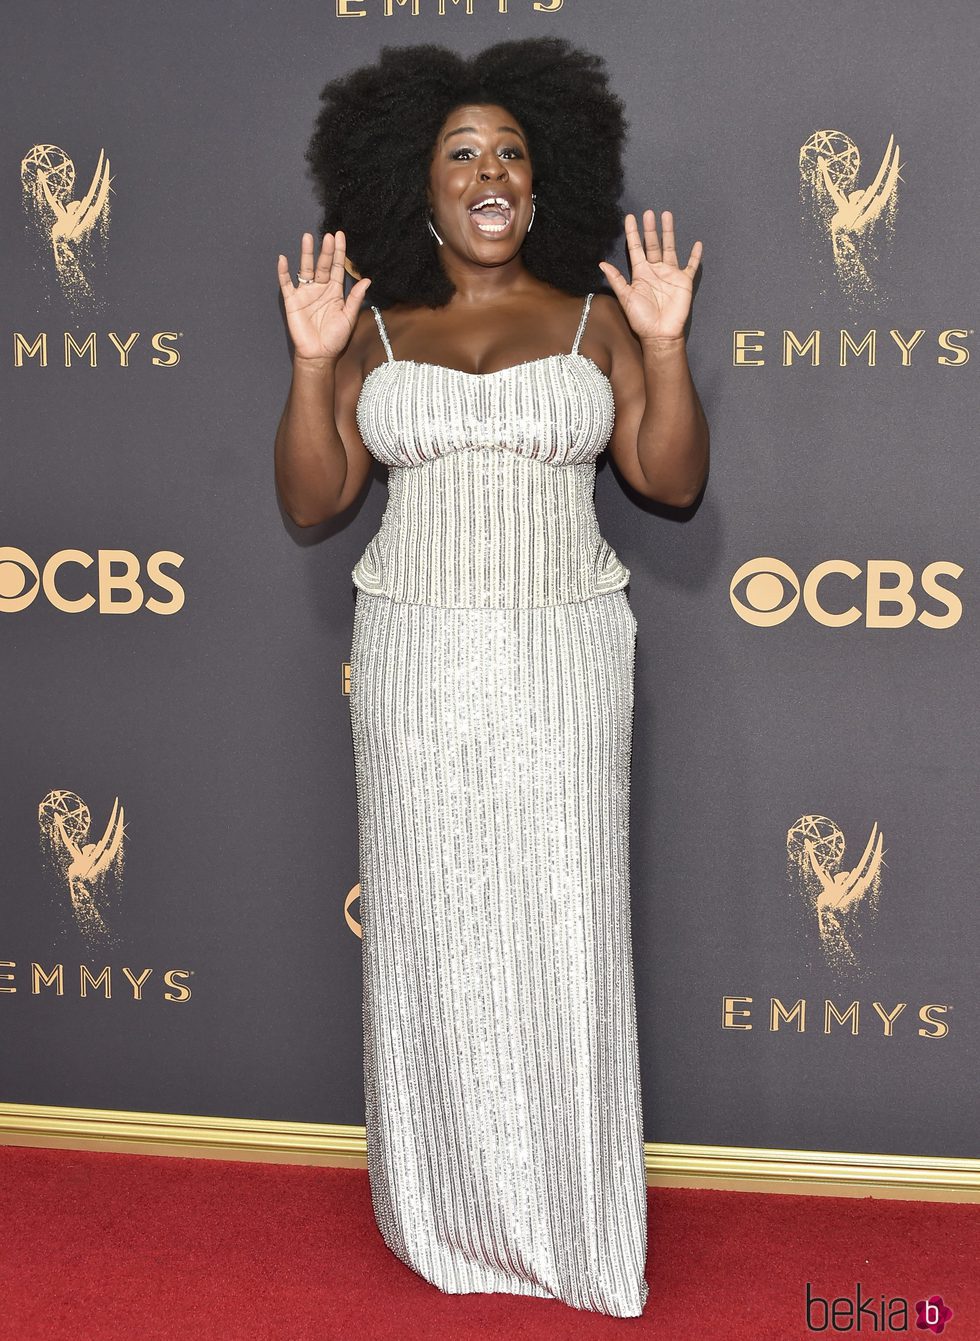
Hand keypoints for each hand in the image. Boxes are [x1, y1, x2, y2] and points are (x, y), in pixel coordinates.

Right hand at [277, 231, 371, 362]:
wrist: (319, 354)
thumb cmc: (335, 338)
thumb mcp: (348, 317)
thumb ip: (355, 298)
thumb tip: (366, 280)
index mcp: (334, 292)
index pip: (337, 267)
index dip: (338, 252)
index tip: (339, 236)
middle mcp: (320, 289)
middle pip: (322, 265)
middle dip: (325, 250)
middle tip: (328, 235)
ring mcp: (305, 293)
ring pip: (305, 269)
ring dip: (306, 254)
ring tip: (307, 238)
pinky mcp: (292, 301)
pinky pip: (286, 284)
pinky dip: (283, 272)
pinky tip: (283, 260)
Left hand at [599, 209, 701, 342]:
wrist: (660, 333)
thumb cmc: (641, 319)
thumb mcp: (626, 298)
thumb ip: (616, 279)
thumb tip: (601, 264)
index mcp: (640, 273)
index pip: (635, 249)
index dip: (632, 234)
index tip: (630, 218)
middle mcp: (655, 270)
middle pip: (653, 244)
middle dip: (650, 229)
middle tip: (648, 212)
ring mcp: (670, 274)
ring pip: (670, 248)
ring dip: (668, 233)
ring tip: (666, 216)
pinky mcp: (684, 281)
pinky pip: (691, 266)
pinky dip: (695, 256)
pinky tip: (697, 243)